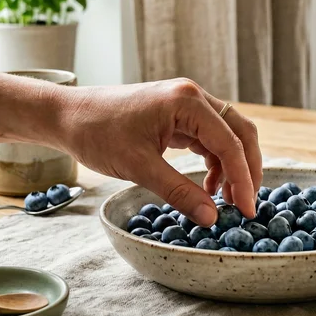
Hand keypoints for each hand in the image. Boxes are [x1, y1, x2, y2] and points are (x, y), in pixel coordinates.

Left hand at [53, 78, 261, 225]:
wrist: (67, 116)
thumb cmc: (97, 134)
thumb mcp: (139, 168)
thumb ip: (178, 192)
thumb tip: (212, 217)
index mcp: (186, 102)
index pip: (230, 142)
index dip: (243, 178)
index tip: (247, 210)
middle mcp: (192, 97)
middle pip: (239, 132)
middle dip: (247, 169)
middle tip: (246, 206)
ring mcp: (185, 105)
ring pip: (226, 135)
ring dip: (232, 167)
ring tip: (226, 201)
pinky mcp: (177, 115)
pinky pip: (208, 138)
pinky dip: (214, 163)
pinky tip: (208, 187)